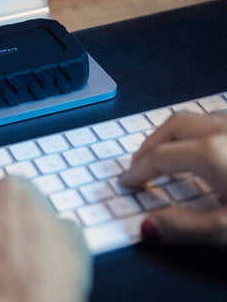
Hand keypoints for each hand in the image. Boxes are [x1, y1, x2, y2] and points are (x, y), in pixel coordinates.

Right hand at [120, 111, 226, 244]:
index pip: (160, 157)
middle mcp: (224, 129)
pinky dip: (199, 129)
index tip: (127, 181)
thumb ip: (186, 228)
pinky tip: (205, 144)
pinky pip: (217, 118)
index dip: (138, 170)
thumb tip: (149, 226)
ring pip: (198, 116)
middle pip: (174, 125)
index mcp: (213, 152)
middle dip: (151, 143)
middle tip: (139, 162)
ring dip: (175, 132)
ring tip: (167, 150)